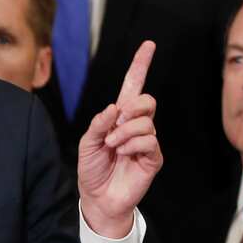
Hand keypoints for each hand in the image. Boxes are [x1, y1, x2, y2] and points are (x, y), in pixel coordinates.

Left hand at [78, 41, 162, 237]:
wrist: (98, 196)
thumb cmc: (92, 168)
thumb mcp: (88, 142)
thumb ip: (99, 123)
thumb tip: (115, 108)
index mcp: (119, 116)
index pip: (133, 85)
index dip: (141, 65)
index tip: (149, 45)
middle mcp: (136, 125)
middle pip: (147, 100)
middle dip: (132, 108)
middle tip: (116, 125)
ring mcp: (146, 141)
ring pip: (146, 121)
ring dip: (125, 132)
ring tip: (113, 146)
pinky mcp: (154, 157)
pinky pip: (149, 140)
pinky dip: (133, 144)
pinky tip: (124, 153)